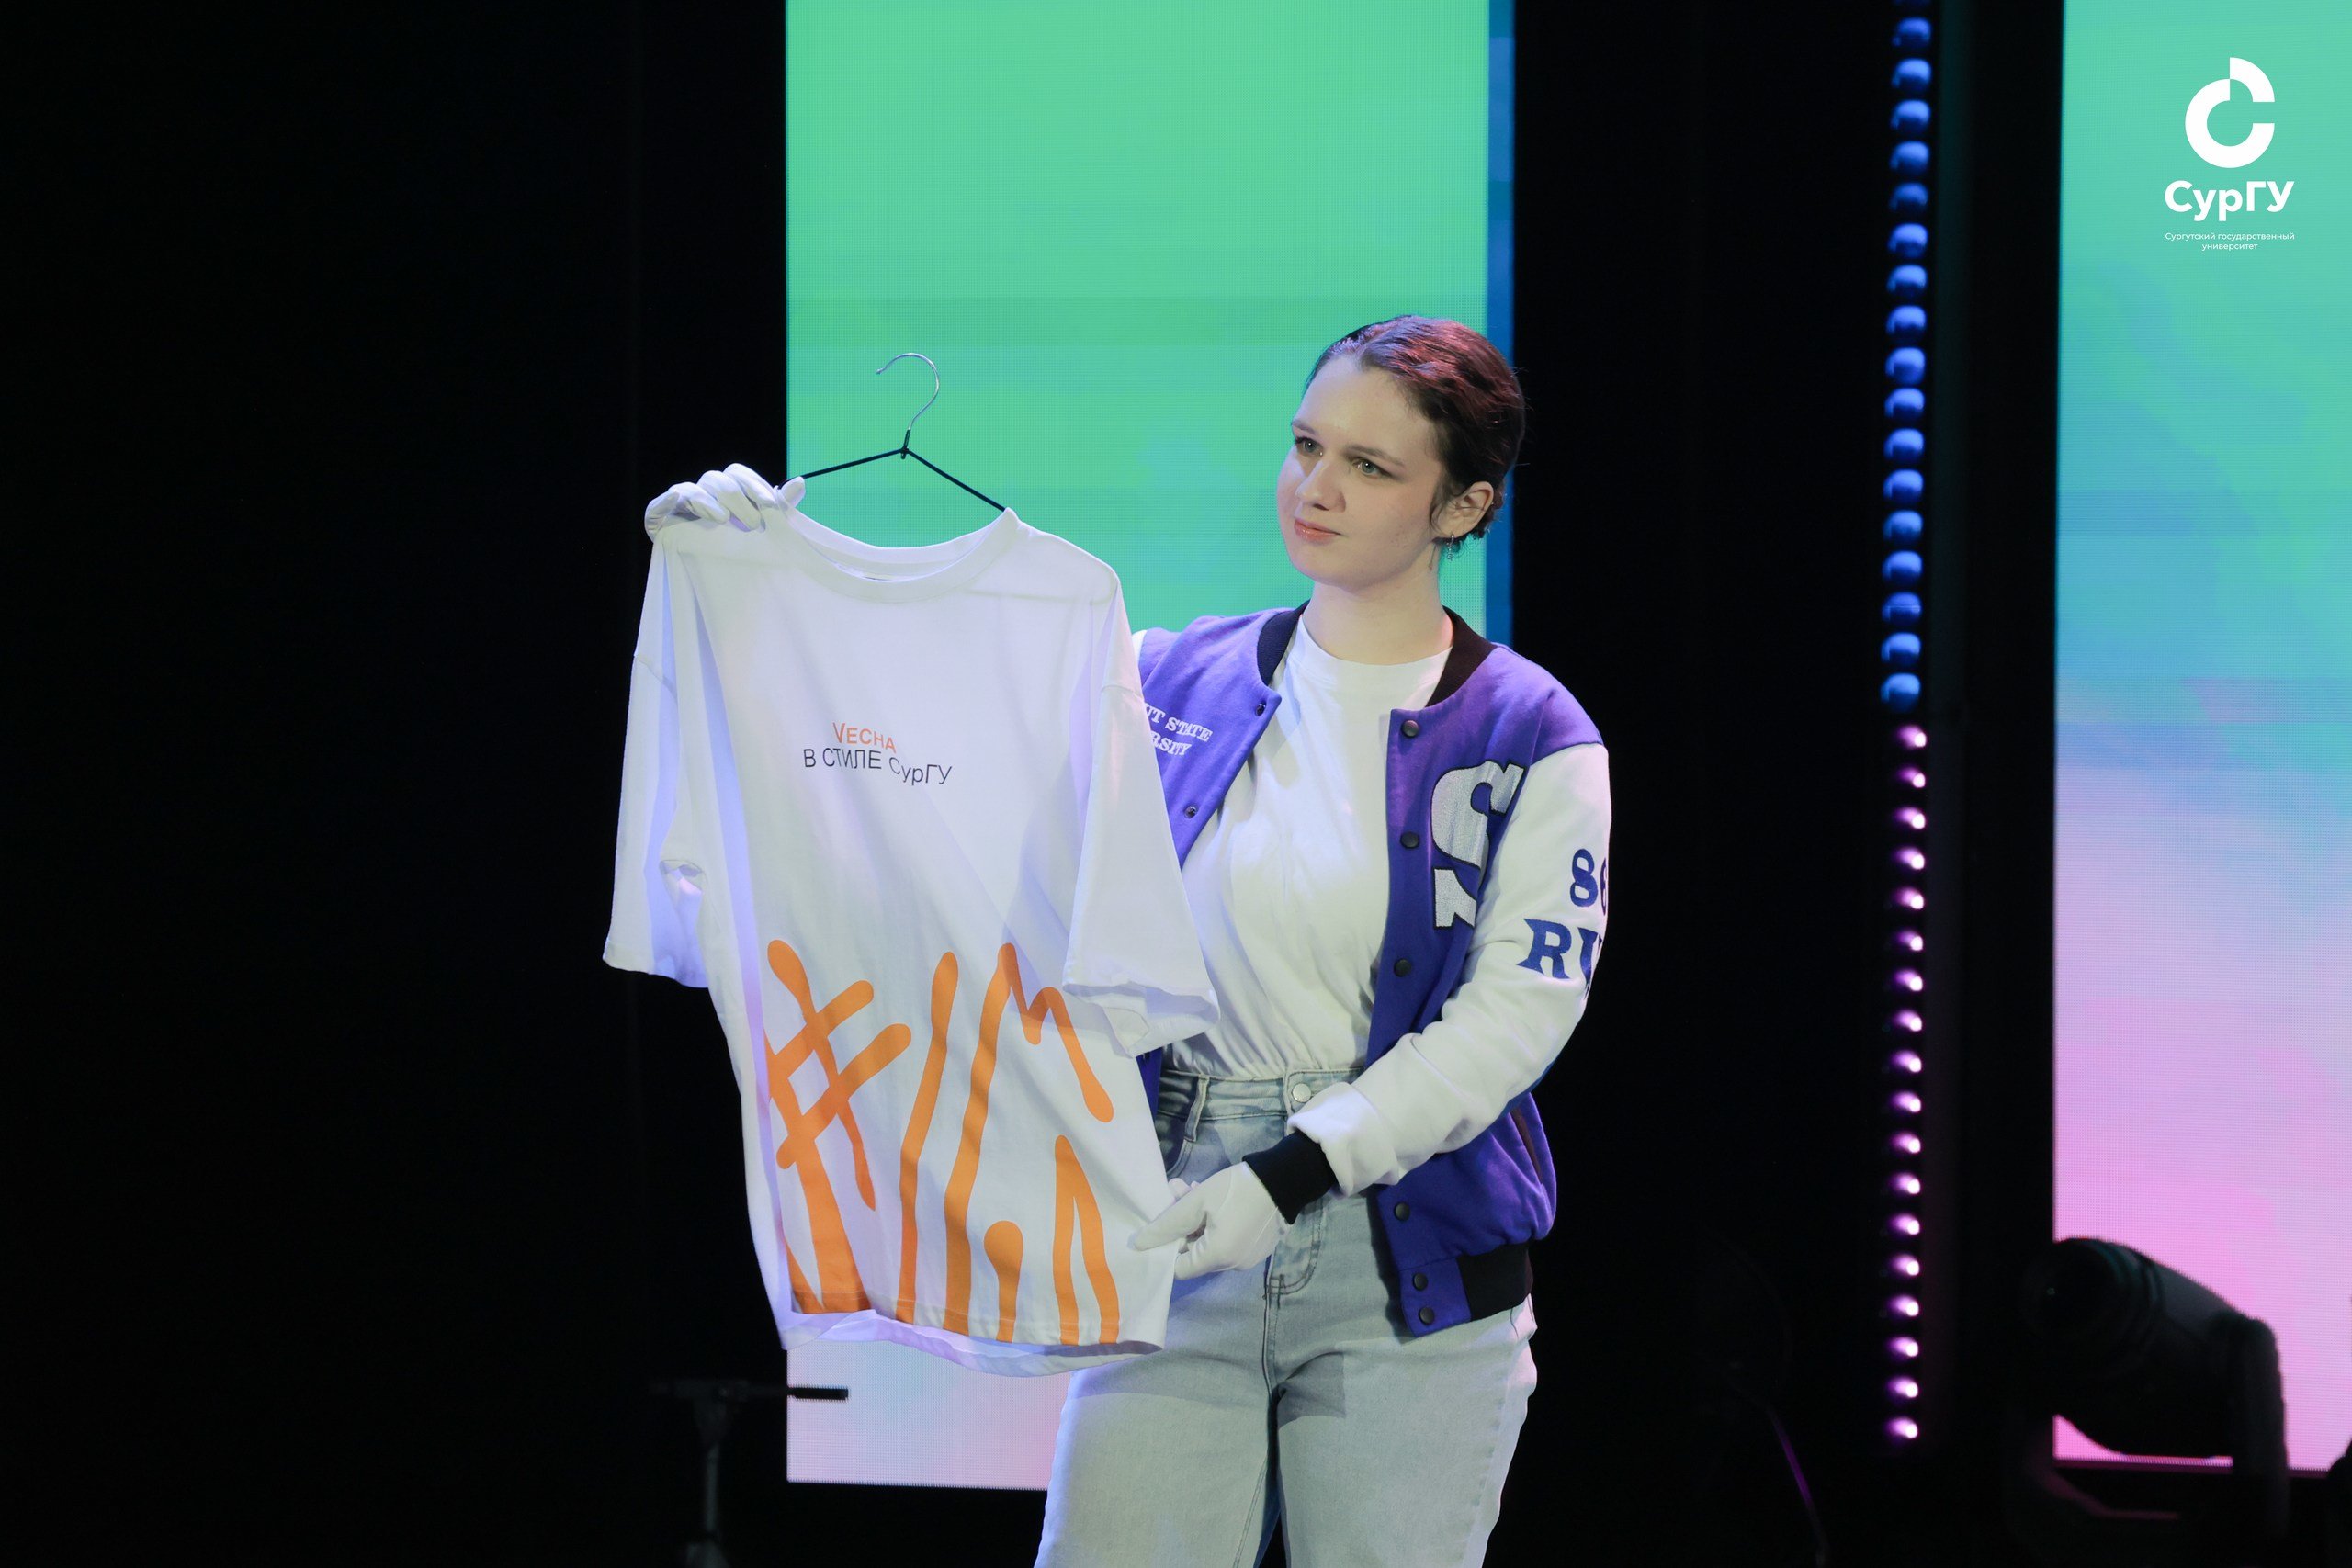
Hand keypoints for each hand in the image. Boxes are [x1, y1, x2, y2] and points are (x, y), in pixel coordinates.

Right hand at [643, 462, 788, 537]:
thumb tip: (801, 482)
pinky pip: (662, 502)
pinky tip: (678, 500)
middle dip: (737, 499)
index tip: (770, 506)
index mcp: (727, 490)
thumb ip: (779, 508)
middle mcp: (704, 492)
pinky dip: (670, 499)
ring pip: (693, 489)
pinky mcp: (658, 517)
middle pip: (719, 481)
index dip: (754, 485)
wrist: (710, 581)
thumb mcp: (763, 530)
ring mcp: (680, 503)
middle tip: (752, 524)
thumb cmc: (738, 550)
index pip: (738, 474)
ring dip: (709, 501)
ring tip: (722, 520)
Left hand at [1129, 1163, 1286, 1279]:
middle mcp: (1232, 1265)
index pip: (1178, 1269)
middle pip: (1194, 1254)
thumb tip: (1139, 1245)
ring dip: (1196, 1221)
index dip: (1166, 1248)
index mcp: (1217, 1257)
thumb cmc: (1237, 1189)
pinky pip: (1227, 1242)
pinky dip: (1215, 1225)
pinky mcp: (1256, 1248)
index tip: (1163, 1224)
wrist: (1284, 1179)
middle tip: (1177, 1193)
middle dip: (1181, 1225)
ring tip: (1192, 1188)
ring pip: (1209, 1244)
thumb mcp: (1197, 1201)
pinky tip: (1212, 1199)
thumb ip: (1166, 1224)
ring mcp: (1246, 1258)